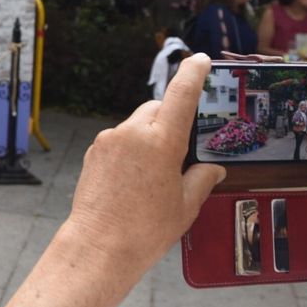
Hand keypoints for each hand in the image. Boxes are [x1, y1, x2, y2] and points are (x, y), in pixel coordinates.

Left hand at [62, 53, 225, 273]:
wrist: (100, 246)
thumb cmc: (145, 229)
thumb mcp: (185, 205)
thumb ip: (201, 179)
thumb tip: (212, 168)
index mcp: (161, 142)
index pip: (181, 96)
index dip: (192, 75)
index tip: (199, 60)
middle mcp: (132, 133)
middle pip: (157, 109)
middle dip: (171, 120)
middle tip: (182, 147)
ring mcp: (109, 140)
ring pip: (136, 125)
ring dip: (149, 137)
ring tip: (156, 174)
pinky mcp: (94, 151)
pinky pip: (119, 140)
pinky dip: (131, 150)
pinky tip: (135, 179)